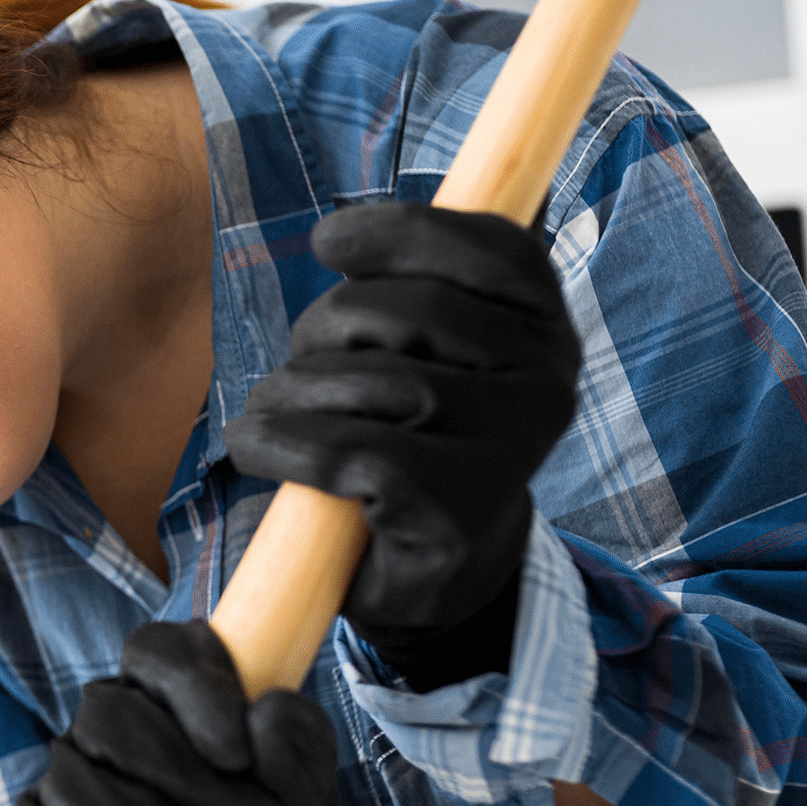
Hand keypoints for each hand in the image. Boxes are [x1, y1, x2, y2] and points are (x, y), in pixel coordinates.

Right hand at [0, 621, 337, 805]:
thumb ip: (300, 756)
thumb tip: (266, 714)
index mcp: (166, 698)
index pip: (154, 650)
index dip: (193, 688)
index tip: (239, 754)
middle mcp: (100, 733)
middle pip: (108, 716)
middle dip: (187, 778)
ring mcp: (56, 793)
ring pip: (76, 786)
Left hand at [223, 204, 579, 687]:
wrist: (431, 579)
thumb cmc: (410, 444)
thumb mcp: (422, 350)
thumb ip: (418, 283)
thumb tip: (365, 226)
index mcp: (545, 328)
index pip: (491, 246)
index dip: (402, 229)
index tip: (328, 242)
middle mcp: (549, 382)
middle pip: (407, 308)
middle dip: (326, 327)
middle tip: (297, 368)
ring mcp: (510, 448)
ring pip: (369, 380)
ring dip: (292, 394)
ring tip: (277, 420)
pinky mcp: (458, 507)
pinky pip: (347, 449)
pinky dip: (280, 444)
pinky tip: (258, 448)